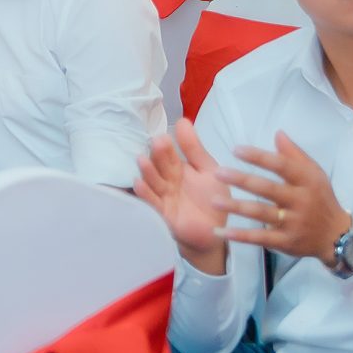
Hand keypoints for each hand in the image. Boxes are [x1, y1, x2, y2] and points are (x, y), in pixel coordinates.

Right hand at [136, 119, 234, 266]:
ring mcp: (163, 197)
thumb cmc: (212, 199)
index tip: (163, 136)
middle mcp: (167, 181)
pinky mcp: (162, 213)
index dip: (166, 146)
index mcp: (178, 168)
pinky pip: (152, 202)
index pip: (169, 154)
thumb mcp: (207, 170)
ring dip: (147, 172)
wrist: (215, 232)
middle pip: (160, 166)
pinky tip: (138, 183)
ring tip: (142, 159)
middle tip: (156, 143)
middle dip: (157, 155)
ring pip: (153, 182)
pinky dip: (145, 193)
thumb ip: (194, 149)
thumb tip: (183, 120)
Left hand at [223, 132, 351, 268]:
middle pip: (269, 189)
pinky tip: (221, 232)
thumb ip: (294, 155)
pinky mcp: (287, 242)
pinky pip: (261, 238)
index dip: (259, 157)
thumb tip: (277, 133)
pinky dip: (241, 236)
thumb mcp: (314, 174)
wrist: (337, 236)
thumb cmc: (320, 198)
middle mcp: (301, 201)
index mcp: (307, 181)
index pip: (282, 166)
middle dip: (243, 180)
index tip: (236, 149)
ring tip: (214, 201)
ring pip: (262, 213)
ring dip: (237, 207)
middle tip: (218, 172)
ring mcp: (293, 223)